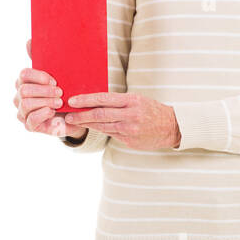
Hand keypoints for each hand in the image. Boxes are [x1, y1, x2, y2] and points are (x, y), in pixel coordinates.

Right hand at [14, 39, 87, 138]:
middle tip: (60, 92)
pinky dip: (42, 114)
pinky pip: (30, 120)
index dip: (39, 76)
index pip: (24, 74)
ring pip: (26, 103)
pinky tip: (52, 111)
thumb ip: (42, 60)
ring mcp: (23, 112)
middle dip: (44, 90)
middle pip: (24, 89)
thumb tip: (29, 41)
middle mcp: (20, 96)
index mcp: (24, 81)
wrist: (75, 115)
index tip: (54, 79)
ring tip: (60, 102)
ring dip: (45, 101)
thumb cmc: (64, 93)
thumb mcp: (58, 75)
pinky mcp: (29, 126)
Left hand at [64, 91, 180, 149]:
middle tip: (68, 116)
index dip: (86, 100)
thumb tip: (95, 101)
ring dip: (86, 124)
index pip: (103, 98)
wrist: (172, 127)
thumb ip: (118, 101)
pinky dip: (100, 130)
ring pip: (102, 126)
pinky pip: (111, 134)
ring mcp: (129, 129)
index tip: (73, 101)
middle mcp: (130, 115)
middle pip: (99, 114)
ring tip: (74, 122)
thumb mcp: (137, 100)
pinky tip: (92, 127)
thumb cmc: (152, 110)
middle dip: (81, 115)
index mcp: (131, 101)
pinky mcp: (129, 141)